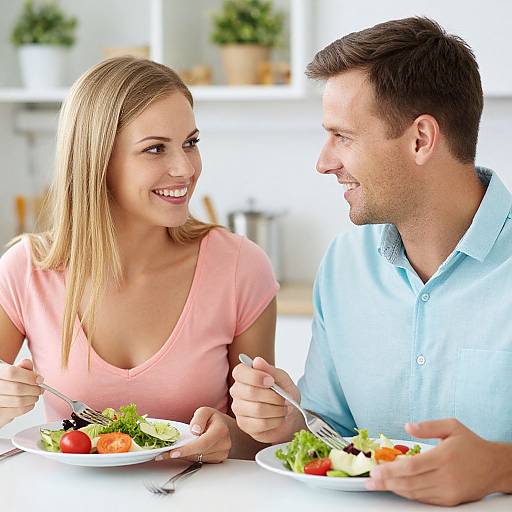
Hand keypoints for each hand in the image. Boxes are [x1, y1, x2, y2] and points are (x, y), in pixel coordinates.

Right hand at [0, 358, 42, 427]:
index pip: (12, 373)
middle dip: (34, 389)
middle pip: (17, 388)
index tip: (39, 379)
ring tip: (35, 395)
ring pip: (19, 401)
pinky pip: (18, 410)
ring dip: (33, 398)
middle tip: (40, 389)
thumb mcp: (12, 369)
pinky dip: (29, 406)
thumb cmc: (6, 381)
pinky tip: (30, 402)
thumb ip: (21, 367)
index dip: (29, 376)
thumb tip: (28, 364)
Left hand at [155, 407, 230, 463]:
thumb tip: (194, 430)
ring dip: (184, 456)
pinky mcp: (218, 460)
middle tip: (164, 454)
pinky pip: (201, 461)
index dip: (187, 449)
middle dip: (181, 453)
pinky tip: (185, 452)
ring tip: (172, 451)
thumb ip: (199, 417)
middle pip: (199, 453)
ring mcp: (222, 454)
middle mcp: (224, 444)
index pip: (202, 443)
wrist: (227, 428)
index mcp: (221, 430)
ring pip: (198, 458)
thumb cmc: (214, 419)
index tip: (173, 452)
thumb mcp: (206, 411)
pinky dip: (191, 457)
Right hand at [230, 356, 302, 443]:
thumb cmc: (283, 393)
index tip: (271, 381)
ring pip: (257, 410)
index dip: (256, 377)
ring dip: (277, 410)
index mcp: (243, 375)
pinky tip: (278, 418)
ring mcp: (238, 409)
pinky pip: (260, 424)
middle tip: (285, 399)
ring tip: (284, 409)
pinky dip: (275, 421)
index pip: (240, 372)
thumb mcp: (282, 378)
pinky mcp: (244, 424)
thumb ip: (270, 370)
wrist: (289, 414)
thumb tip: (257, 361)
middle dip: (273, 396)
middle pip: (250, 392)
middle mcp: (236, 391)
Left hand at [366, 419, 503, 505]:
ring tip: (378, 484)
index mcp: (444, 457)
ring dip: (395, 490)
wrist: (496, 466)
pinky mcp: (451, 500)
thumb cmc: (471, 444)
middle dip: (386, 483)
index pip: (412, 467)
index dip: (391, 470)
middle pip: (410, 483)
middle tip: (369, 481)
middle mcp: (446, 476)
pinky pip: (425, 499)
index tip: (375, 470)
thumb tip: (407, 426)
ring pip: (416, 493)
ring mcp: (449, 491)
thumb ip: (428, 426)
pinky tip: (397, 488)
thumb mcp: (452, 426)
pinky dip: (409, 495)